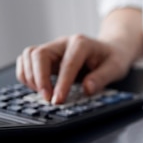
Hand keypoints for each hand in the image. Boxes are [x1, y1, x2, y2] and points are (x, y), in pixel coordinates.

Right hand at [16, 34, 131, 103]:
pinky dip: (27, 75)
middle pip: (39, 54)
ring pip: (29, 56)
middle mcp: (63, 43)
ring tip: (44, 94)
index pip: (67, 63)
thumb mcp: (116, 68)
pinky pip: (27, 62)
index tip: (58, 100)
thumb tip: (87, 89)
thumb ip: (102, 78)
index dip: (61, 83)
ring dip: (31, 76)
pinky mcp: (46, 56)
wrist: (111, 49)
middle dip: (40, 78)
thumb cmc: (113, 58)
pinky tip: (39, 88)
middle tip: (48, 99)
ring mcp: (52, 48)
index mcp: (81, 43)